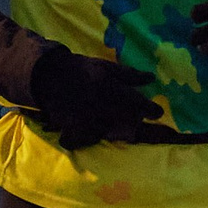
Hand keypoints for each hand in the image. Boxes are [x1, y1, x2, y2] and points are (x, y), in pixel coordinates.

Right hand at [30, 51, 159, 148]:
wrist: (50, 76)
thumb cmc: (82, 69)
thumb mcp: (107, 67)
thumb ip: (130, 75)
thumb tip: (151, 78)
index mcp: (112, 90)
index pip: (139, 104)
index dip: (151, 110)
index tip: (158, 113)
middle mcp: (103, 107)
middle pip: (129, 122)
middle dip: (137, 123)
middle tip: (136, 119)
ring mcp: (89, 121)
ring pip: (112, 133)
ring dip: (118, 130)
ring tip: (111, 122)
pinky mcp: (76, 130)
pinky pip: (90, 139)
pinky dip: (93, 137)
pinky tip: (93, 130)